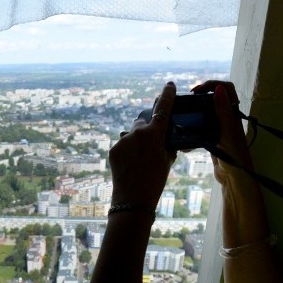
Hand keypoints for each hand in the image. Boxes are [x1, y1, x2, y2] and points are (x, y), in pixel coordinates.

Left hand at [108, 82, 176, 208]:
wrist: (133, 198)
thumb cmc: (155, 180)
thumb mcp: (167, 160)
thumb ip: (165, 144)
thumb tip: (164, 138)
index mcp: (155, 134)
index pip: (163, 108)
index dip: (167, 95)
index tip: (169, 85)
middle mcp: (138, 132)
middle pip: (143, 123)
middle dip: (146, 130)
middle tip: (150, 146)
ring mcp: (123, 140)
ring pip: (131, 134)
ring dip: (135, 141)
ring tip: (138, 160)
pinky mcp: (113, 148)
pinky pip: (122, 144)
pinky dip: (126, 151)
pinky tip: (130, 165)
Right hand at [190, 81, 253, 185]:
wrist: (234, 178)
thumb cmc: (234, 155)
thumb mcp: (227, 131)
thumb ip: (223, 111)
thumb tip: (219, 89)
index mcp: (233, 114)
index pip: (226, 89)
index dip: (212, 85)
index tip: (197, 91)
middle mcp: (227, 118)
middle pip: (214, 99)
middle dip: (200, 97)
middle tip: (187, 101)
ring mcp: (220, 129)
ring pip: (207, 113)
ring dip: (195, 113)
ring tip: (184, 116)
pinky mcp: (213, 140)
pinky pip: (201, 129)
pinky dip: (193, 130)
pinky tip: (185, 136)